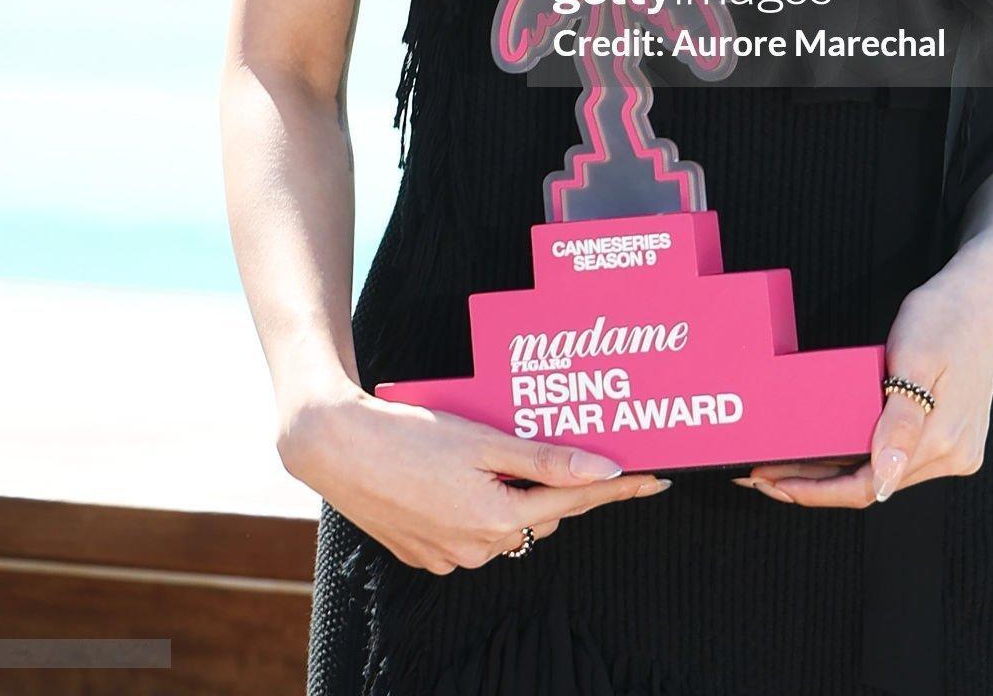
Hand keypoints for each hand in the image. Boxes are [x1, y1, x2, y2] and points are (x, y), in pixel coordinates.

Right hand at [280, 385, 670, 570]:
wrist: (335, 447)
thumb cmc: (409, 435)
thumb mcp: (484, 439)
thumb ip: (545, 459)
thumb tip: (604, 472)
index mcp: (499, 520)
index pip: (576, 501)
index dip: (618, 487)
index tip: (656, 476)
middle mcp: (479, 549)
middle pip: (544, 513)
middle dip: (561, 482)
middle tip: (577, 441)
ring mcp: (451, 556)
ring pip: (509, 522)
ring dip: (518, 491)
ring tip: (506, 448)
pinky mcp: (427, 553)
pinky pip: (474, 531)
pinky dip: (482, 503)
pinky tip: (464, 471)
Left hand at [732, 240, 992, 507]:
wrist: (985, 293)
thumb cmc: (947, 314)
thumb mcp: (916, 357)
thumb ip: (900, 421)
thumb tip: (882, 480)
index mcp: (944, 441)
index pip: (869, 487)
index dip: (817, 492)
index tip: (773, 483)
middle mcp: (955, 455)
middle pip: (873, 484)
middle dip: (816, 483)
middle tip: (763, 474)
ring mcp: (957, 447)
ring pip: (883, 472)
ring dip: (835, 471)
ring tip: (787, 461)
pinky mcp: (953, 434)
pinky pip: (897, 455)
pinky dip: (859, 455)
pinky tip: (830, 446)